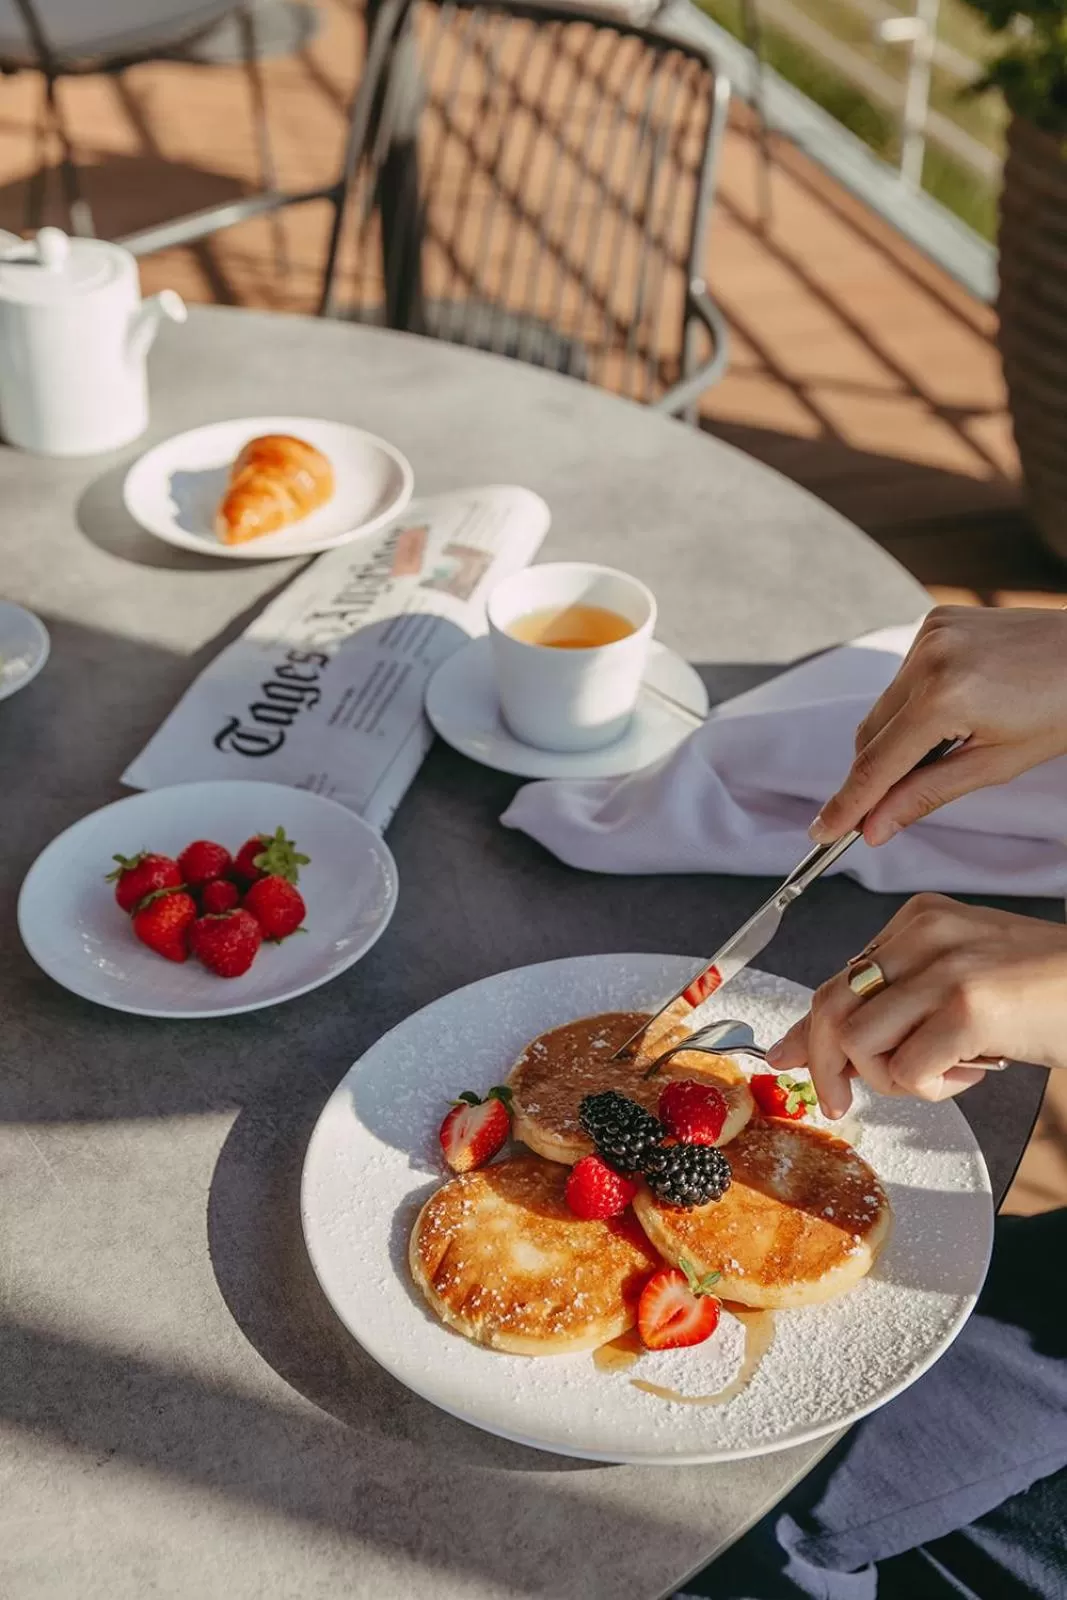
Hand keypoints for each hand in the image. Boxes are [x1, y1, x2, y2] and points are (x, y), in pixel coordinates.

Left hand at [768, 894, 1066, 1116]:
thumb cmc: (1044, 990)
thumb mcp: (960, 979)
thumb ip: (898, 1002)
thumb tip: (819, 1046)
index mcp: (917, 920)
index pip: (836, 979)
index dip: (807, 1030)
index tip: (786, 1058)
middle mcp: (923, 934)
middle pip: (831, 1008)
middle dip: (826, 1066)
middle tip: (840, 1102)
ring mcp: (945, 968)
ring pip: (858, 1043)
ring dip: (892, 1080)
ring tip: (944, 1073)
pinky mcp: (968, 1008)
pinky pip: (906, 1072)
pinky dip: (932, 1090)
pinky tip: (974, 1072)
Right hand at [809, 606, 1066, 846]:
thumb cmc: (1061, 710)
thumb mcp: (996, 765)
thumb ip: (925, 795)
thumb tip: (874, 828)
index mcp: (945, 697)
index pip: (877, 765)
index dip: (847, 804)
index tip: (821, 832)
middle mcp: (927, 658)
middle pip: (869, 736)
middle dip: (873, 775)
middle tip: (880, 811)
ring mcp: (929, 634)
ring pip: (884, 707)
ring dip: (896, 737)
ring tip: (949, 744)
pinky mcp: (935, 621)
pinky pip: (903, 677)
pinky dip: (914, 702)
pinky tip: (954, 708)